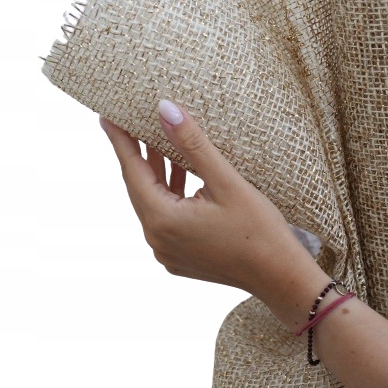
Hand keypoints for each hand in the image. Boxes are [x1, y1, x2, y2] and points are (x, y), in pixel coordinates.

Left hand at [99, 100, 323, 321]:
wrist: (281, 277)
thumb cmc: (259, 230)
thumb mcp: (226, 182)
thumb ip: (192, 144)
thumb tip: (164, 110)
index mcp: (163, 220)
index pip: (132, 170)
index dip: (120, 140)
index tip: (107, 116)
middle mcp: (157, 239)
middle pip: (140, 187)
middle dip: (137, 153)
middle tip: (130, 122)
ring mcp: (167, 252)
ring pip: (153, 202)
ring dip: (157, 173)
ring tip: (157, 141)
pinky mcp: (180, 257)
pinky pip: (166, 218)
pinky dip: (170, 194)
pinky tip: (181, 175)